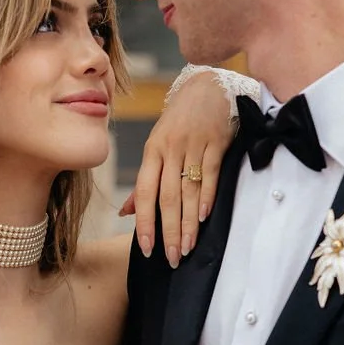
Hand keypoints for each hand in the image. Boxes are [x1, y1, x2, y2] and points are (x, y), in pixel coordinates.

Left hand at [120, 72, 235, 267]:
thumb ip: (144, 181)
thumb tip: (127, 213)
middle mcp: (169, 150)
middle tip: (173, 258)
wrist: (207, 86)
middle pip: (167, 197)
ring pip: (188, 190)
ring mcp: (193, 145)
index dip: (145, 223)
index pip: (145, 193)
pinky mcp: (216, 141)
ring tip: (189, 246)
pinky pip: (210, 173)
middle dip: (169, 231)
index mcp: (151, 152)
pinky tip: (205, 217)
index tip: (147, 249)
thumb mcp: (156, 145)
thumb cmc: (179, 121)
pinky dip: (207, 196)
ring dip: (189, 222)